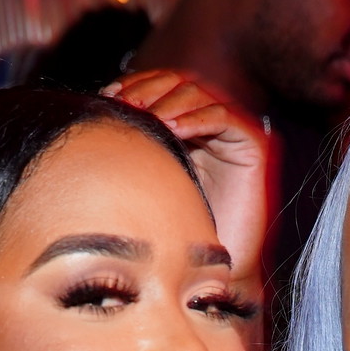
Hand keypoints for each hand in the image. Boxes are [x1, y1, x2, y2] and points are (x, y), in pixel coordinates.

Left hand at [103, 68, 269, 284]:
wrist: (207, 267)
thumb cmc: (173, 233)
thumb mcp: (141, 180)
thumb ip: (131, 148)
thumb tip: (97, 115)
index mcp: (181, 128)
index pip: (158, 88)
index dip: (135, 85)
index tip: (109, 95)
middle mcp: (205, 126)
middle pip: (178, 83)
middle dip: (149, 89)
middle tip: (127, 104)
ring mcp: (229, 135)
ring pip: (200, 95)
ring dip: (171, 101)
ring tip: (150, 117)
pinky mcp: (252, 146)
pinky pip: (224, 118)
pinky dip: (198, 118)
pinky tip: (175, 128)